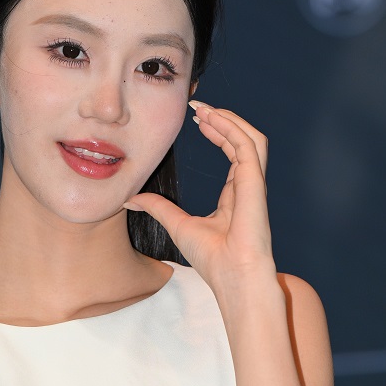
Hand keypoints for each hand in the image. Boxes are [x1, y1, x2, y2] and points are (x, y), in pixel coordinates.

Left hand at [125, 103, 273, 291]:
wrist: (233, 277)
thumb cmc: (213, 259)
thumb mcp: (177, 224)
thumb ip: (158, 208)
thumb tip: (129, 198)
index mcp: (236, 194)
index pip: (233, 153)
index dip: (217, 133)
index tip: (197, 121)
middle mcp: (248, 185)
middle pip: (242, 140)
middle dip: (222, 120)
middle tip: (197, 107)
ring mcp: (255, 183)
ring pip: (251, 138)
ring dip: (229, 119)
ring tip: (205, 109)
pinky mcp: (256, 183)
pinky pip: (248, 145)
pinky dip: (232, 128)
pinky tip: (212, 119)